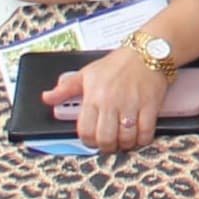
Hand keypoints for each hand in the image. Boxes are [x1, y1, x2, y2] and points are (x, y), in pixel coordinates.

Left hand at [47, 46, 172, 154]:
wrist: (148, 51)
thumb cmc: (118, 63)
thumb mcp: (87, 73)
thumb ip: (65, 88)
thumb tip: (47, 97)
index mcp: (93, 96)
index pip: (85, 130)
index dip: (88, 141)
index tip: (93, 140)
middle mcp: (111, 102)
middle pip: (105, 138)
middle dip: (106, 147)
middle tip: (109, 144)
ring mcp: (131, 104)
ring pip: (125, 138)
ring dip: (125, 145)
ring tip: (124, 140)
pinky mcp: (150, 105)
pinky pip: (146, 132)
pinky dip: (142, 140)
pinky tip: (140, 136)